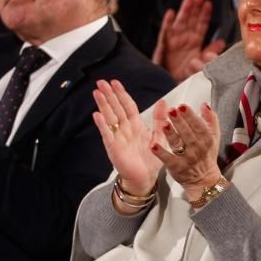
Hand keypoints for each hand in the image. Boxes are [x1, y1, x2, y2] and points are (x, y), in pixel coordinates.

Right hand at [92, 79, 163, 194]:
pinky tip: (97, 115)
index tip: (115, 82)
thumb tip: (163, 101)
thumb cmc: (151, 159)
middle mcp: (125, 129)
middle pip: (116, 108)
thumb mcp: (160, 136)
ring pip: (110, 118)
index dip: (121, 94)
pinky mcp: (114, 148)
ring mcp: (118, 137)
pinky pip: (107, 134)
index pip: (127, 105)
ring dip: (103, 105)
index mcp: (135, 125)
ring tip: (97, 92)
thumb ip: (159, 119)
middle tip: (101, 82)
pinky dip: (102, 125)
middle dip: (109, 95)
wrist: (146, 178)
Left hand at [151, 101, 222, 201]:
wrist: (204, 179)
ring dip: (171, 134)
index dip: (191, 116)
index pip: (199, 126)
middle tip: (172, 110)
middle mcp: (197, 148)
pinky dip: (161, 153)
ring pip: (178, 144)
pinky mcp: (176, 167)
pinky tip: (153, 146)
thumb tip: (204, 105)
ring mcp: (187, 158)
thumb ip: (211, 120)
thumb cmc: (207, 155)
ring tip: (164, 124)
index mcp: (206, 139)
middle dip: (180, 121)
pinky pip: (168, 159)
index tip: (183, 106)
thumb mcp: (214, 137)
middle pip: (188, 133)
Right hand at [152, 0, 226, 80]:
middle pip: (190, 21)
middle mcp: (184, 40)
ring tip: (188, 1)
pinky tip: (171, 13)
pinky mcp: (163, 48)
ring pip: (179, 24)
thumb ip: (211, 51)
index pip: (201, 26)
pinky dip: (167, 23)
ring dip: (183, 12)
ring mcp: (173, 42)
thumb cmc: (186, 74)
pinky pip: (165, 34)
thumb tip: (222, 42)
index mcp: (194, 42)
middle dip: (194, 9)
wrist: (171, 86)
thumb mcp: (202, 62)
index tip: (209, 4)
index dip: (205, 15)